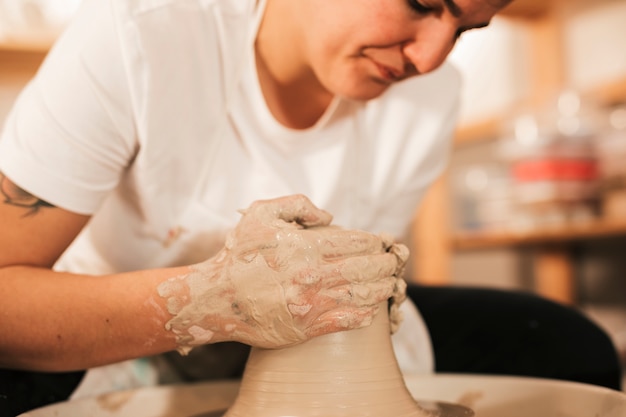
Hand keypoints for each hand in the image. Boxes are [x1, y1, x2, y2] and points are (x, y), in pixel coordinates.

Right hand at [157, 194, 407, 352]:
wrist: (216, 299)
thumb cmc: (240, 254)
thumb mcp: (262, 213)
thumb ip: (298, 204)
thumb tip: (330, 217)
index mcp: (306, 246)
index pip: (358, 242)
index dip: (376, 241)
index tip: (380, 241)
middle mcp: (313, 275)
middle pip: (368, 268)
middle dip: (387, 263)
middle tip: (392, 261)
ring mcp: (312, 304)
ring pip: (364, 296)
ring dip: (383, 288)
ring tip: (389, 283)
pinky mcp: (307, 328)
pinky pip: (349, 321)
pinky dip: (366, 313)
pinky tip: (371, 308)